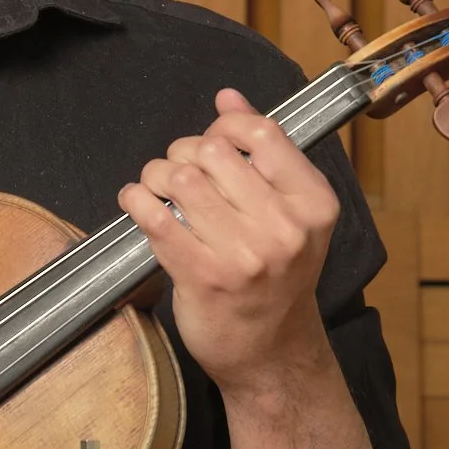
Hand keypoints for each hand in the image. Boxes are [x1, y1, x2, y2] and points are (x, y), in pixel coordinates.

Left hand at [117, 87, 338, 396]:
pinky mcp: (202, 276)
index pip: (260, 132)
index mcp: (312, 203)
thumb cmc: (276, 278)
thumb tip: (229, 95)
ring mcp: (243, 254)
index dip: (224, 124)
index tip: (211, 140)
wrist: (271, 353)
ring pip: (179, 177)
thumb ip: (264, 151)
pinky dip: (136, 200)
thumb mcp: (290, 213)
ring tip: (158, 190)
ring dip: (156, 175)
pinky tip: (138, 204)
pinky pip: (154, 216)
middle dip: (183, 152)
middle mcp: (284, 227)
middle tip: (179, 172)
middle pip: (212, 150)